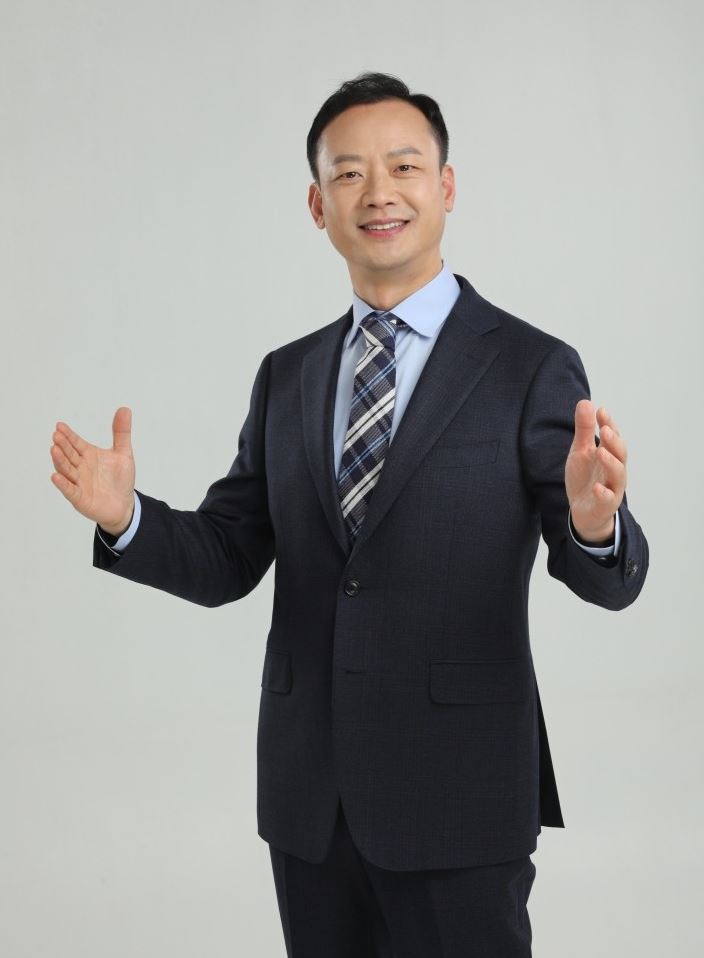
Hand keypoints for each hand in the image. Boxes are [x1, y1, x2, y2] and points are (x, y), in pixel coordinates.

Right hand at [50, 407, 135, 534]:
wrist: (124, 505)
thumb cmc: (120, 479)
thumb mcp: (123, 453)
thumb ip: (121, 433)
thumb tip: (125, 409)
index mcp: (89, 455)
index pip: (76, 443)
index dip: (69, 435)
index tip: (60, 425)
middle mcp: (81, 467)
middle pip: (69, 455)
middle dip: (63, 445)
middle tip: (56, 435)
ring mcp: (79, 483)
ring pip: (67, 470)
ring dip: (60, 461)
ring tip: (54, 450)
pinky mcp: (80, 498)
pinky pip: (70, 490)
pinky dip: (63, 484)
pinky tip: (56, 476)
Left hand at [565, 400, 626, 543]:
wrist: (583, 511)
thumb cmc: (585, 478)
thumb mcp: (580, 452)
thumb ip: (584, 430)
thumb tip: (586, 402)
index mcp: (609, 455)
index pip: (612, 437)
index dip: (609, 424)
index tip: (601, 411)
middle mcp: (614, 470)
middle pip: (620, 454)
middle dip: (614, 442)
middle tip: (604, 430)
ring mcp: (612, 488)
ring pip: (618, 475)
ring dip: (611, 463)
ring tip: (601, 452)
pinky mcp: (605, 505)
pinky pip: (607, 499)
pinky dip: (603, 493)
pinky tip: (597, 487)